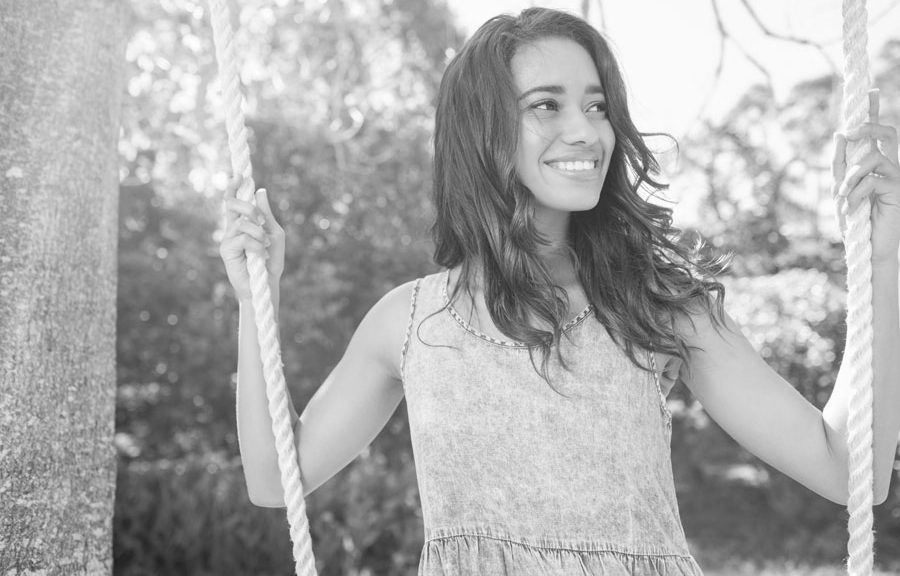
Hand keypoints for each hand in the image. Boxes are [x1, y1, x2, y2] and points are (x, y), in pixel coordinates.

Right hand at [218, 174, 285, 300]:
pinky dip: (256, 245)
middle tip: (261, 221)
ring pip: (241, 223)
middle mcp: (232, 228)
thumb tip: (260, 190)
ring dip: (258, 233)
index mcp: (243, 222)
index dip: (233, 187)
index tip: (238, 175)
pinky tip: (261, 256)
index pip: (234, 200)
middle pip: (232, 204)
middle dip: (249, 207)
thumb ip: (266, 214)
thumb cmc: (271, 259)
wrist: (267, 284)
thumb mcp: (274, 233)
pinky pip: (242, 239)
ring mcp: (228, 239)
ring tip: (265, 246)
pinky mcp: (226, 250)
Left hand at [832, 116, 899, 266]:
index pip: (875, 132)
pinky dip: (857, 193)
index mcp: (873, 162)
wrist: (867, 245)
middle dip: (868, 126)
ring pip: (871, 158)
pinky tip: (855, 208)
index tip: (870, 90)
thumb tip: (840, 133)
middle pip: (886, 132)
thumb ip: (840, 163)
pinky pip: (872, 179)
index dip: (873, 111)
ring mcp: (895, 175)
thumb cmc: (854, 217)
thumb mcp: (840, 189)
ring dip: (850, 178)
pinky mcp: (897, 188)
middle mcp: (887, 164)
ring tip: (845, 198)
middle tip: (850, 130)